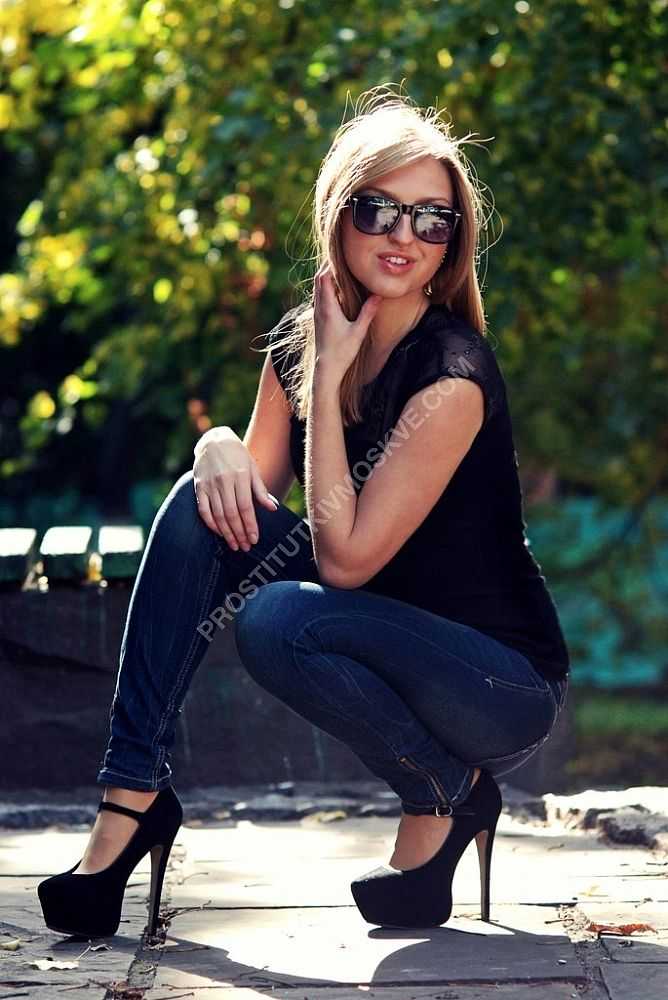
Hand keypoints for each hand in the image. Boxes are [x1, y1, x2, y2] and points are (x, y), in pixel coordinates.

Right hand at [193, 426, 278, 550]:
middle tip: (245, 547)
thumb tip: (273, 508)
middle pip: (232, 514)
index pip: (246, 507)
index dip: (250, 525)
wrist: (213, 440)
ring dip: (226, 533)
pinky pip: (203, 509)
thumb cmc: (238, 456)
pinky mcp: (198, 487)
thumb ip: (261, 490)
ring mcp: (209, 484)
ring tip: (234, 545)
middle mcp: (224, 481)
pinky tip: (219, 533)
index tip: (254, 539)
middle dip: (239, 533)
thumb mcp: (252, 469)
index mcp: (240, 476)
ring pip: (218, 514)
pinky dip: (211, 523)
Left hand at [312, 263, 381, 384]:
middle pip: (318, 280)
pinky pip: (318, 298)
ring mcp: (316, 315)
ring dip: (325, 278)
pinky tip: (334, 291)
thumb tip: (379, 295)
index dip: (330, 265)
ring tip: (338, 270)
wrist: (326, 369)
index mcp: (328, 308)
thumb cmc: (342, 352)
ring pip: (317, 289)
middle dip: (327, 268)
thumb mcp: (358, 331)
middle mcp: (319, 309)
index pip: (324, 278)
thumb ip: (368, 312)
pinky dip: (324, 289)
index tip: (340, 256)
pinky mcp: (317, 320)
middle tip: (340, 258)